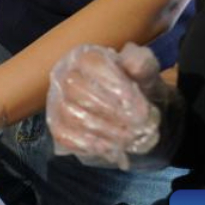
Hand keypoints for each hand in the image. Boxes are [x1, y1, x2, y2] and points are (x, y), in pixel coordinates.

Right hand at [47, 43, 183, 170]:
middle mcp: (64, 74)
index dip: (114, 83)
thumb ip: (143, 64)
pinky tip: (110, 148)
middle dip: (110, 110)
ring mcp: (57, 101)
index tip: (138, 102)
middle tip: (138, 124)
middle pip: (76, 89)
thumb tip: (133, 64)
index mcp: (85, 56)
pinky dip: (89, 144)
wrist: (133, 115)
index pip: (91, 63)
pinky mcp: (57, 125)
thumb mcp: (147, 73)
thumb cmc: (136, 89)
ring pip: (71, 114)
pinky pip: (63, 134)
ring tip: (129, 137)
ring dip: (104, 129)